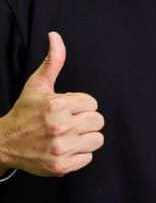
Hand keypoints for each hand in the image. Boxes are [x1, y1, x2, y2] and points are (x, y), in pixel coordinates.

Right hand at [0, 31, 103, 176]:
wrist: (3, 144)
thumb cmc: (25, 112)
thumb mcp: (37, 85)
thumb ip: (53, 61)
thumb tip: (56, 36)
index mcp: (57, 105)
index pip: (93, 103)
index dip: (81, 105)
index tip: (66, 108)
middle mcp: (60, 127)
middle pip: (98, 121)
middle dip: (85, 120)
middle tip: (68, 122)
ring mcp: (61, 149)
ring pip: (97, 139)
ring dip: (85, 137)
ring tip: (67, 135)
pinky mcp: (62, 166)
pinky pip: (89, 157)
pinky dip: (79, 154)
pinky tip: (64, 148)